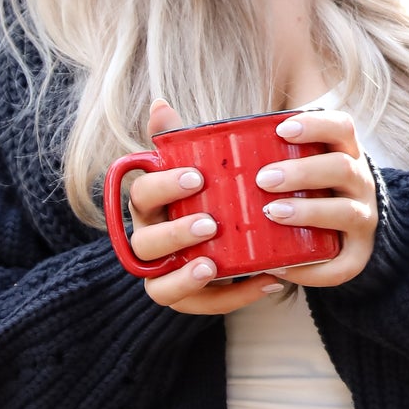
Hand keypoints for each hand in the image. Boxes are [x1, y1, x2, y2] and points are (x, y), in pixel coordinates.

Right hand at [130, 98, 289, 316]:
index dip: (164, 186)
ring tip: (215, 264)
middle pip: (146, 243)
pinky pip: (205, 305)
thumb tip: (160, 102)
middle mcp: (149, 242)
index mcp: (150, 206)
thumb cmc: (206, 194)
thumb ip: (179, 140)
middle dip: (175, 234)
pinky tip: (267, 281)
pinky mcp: (189, 299)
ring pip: (160, 285)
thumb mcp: (195, 166)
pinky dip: (234, 297)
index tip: (197, 177)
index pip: (141, 194)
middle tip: (209, 224)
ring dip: (187, 276)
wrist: (226, 235)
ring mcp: (166, 274)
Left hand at [252, 105, 378, 287]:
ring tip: (272, 212)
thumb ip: (266, 149)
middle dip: (303, 172)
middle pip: (343, 169)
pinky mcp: (358, 255)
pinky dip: (311, 269)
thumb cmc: (308, 189)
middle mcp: (361, 184)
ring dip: (308, 211)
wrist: (347, 231)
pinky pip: (342, 265)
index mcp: (346, 154)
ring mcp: (363, 219)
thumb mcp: (302, 163)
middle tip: (263, 179)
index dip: (316, 125)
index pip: (342, 128)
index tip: (282, 130)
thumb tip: (192, 133)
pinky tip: (281, 266)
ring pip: (346, 212)